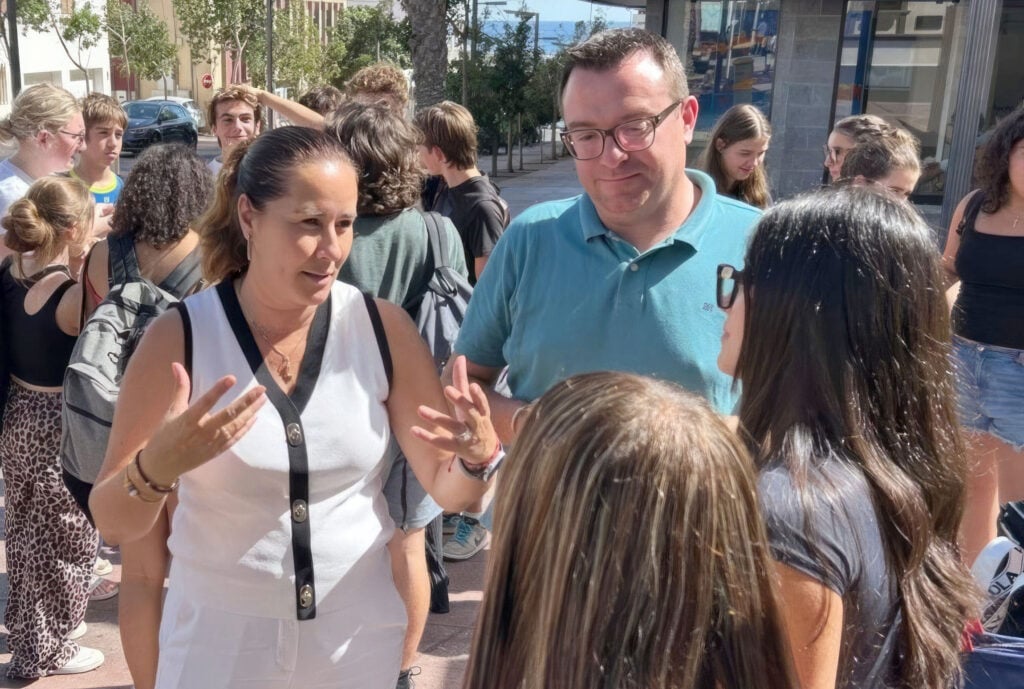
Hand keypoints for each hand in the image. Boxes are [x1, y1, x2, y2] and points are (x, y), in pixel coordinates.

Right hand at [140, 363, 265, 484]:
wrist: (162, 465)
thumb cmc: (165, 435)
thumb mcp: (172, 410)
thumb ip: (180, 387)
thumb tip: (176, 364)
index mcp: (189, 419)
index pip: (206, 402)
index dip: (219, 390)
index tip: (232, 378)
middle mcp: (203, 431)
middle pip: (228, 415)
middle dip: (246, 401)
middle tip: (262, 389)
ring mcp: (212, 443)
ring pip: (236, 426)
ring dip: (251, 412)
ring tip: (263, 399)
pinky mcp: (217, 451)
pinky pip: (235, 438)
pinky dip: (246, 428)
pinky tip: (255, 417)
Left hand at [412, 356, 498, 464]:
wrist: (485, 452)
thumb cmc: (475, 420)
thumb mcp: (471, 402)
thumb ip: (463, 380)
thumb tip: (461, 356)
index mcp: (481, 411)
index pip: (482, 403)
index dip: (478, 395)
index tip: (472, 386)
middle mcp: (476, 424)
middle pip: (470, 413)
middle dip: (460, 401)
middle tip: (447, 389)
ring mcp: (467, 437)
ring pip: (453, 427)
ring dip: (437, 418)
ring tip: (420, 410)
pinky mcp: (457, 448)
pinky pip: (442, 442)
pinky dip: (428, 437)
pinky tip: (414, 429)